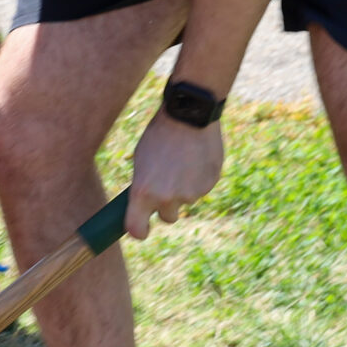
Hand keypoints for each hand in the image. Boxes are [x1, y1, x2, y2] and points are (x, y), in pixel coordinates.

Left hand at [124, 112, 225, 238]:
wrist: (189, 115)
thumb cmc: (158, 135)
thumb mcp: (140, 161)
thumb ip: (143, 187)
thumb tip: (143, 206)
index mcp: (143, 192)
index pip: (137, 230)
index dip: (138, 231)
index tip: (140, 230)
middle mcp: (167, 198)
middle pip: (166, 217)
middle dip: (165, 206)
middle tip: (165, 183)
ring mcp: (191, 194)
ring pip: (185, 201)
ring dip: (183, 188)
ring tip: (181, 161)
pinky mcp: (209, 185)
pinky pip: (200, 189)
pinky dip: (197, 179)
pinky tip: (195, 159)